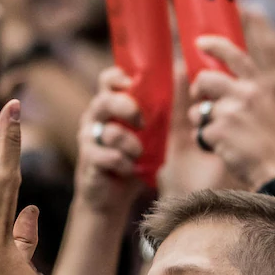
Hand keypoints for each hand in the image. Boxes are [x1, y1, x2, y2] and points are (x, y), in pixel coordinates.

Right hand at [74, 68, 146, 209]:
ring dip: (131, 145)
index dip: (121, 77)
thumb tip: (186, 91)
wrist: (110, 197)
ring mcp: (88, 139)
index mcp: (108, 106)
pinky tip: (131, 170)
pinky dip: (124, 164)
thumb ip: (157, 114)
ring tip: (139, 155)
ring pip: (110, 132)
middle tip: (143, 123)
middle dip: (127, 108)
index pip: (107, 79)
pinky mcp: (88, 160)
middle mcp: (94, 118)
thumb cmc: (133, 160)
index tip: (137, 87)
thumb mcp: (148, 134)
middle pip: (105, 100)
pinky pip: (109, 156)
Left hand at [188, 36, 274, 187]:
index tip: (199, 42)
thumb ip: (247, 91)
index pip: (234, 54)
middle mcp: (245, 93)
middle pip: (204, 79)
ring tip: (221, 136)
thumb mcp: (267, 107)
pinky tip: (222, 149)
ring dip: (202, 124)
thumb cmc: (271, 142)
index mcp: (258, 85)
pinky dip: (205, 143)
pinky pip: (199, 133)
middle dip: (197, 91)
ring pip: (198, 111)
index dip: (214, 45)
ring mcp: (231, 111)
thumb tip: (215, 80)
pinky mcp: (218, 131)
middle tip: (200, 103)